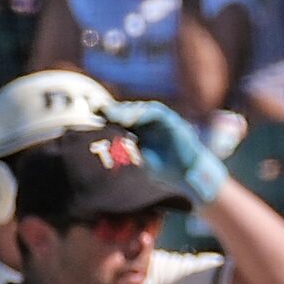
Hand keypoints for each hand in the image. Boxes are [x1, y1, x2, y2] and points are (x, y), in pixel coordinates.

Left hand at [107, 98, 227, 204]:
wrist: (189, 175)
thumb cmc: (166, 171)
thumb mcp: (142, 161)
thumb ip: (129, 151)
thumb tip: (113, 144)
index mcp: (139, 131)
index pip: (120, 119)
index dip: (107, 116)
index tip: (93, 116)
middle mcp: (148, 123)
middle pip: (127, 110)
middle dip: (113, 111)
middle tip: (99, 111)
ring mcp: (160, 120)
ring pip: (139, 108)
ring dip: (126, 111)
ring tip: (113, 115)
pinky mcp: (171, 119)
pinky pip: (154, 111)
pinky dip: (142, 113)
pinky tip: (131, 119)